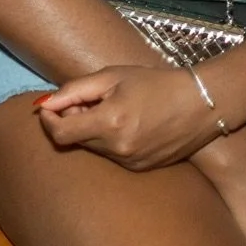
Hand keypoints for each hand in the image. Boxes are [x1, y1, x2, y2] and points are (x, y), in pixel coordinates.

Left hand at [36, 63, 224, 169]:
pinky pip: (112, 156)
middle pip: (76, 140)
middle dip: (72, 120)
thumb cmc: (154, 83)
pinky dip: (109, 141)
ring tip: (112, 109)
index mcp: (109, 123)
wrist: (200, 104)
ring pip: (94, 149)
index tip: (48, 107)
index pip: (60, 134)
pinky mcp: (142, 168)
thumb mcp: (110, 77)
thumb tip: (44, 104)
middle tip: (88, 100)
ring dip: (91, 131)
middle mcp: (118, 149)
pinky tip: (128, 124)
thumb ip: (73, 90)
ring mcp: (132, 162)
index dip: (48, 120)